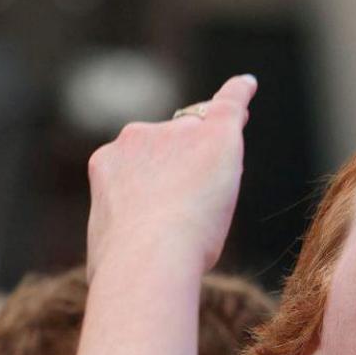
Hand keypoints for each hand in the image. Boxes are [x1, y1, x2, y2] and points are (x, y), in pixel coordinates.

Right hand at [84, 73, 256, 275]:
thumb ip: (120, 235)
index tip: (163, 184)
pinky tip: (248, 86)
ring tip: (214, 199)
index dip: (157, 170)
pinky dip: (239, 95)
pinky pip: (229, 105)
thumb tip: (110, 262)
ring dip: (212, 159)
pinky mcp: (214, 135)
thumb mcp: (107, 250)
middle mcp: (136, 138)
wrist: (148, 258)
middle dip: (183, 164)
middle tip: (193, 206)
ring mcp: (175, 133)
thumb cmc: (125, 268)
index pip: (141, 157)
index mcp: (108, 163)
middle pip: (170, 142)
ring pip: (201, 137)